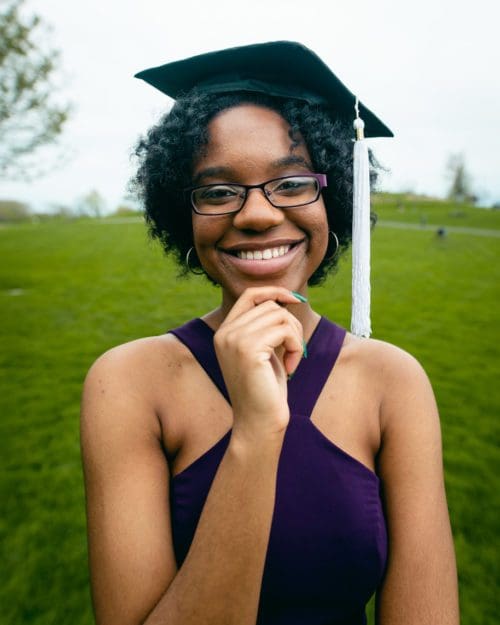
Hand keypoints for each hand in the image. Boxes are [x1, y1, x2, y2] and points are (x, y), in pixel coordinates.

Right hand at [214, 287, 304, 437]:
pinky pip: (286, 330)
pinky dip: (296, 346)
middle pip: (271, 305)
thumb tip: (284, 298)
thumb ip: (265, 326)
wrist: (258, 423)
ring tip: (292, 359)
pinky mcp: (249, 350)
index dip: (274, 291)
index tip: (294, 299)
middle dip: (292, 325)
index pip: (250, 295)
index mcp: (224, 332)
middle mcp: (225, 333)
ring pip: (280, 315)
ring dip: (296, 337)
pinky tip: (291, 367)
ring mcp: (234, 340)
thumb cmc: (265, 390)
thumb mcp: (264, 351)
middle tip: (295, 350)